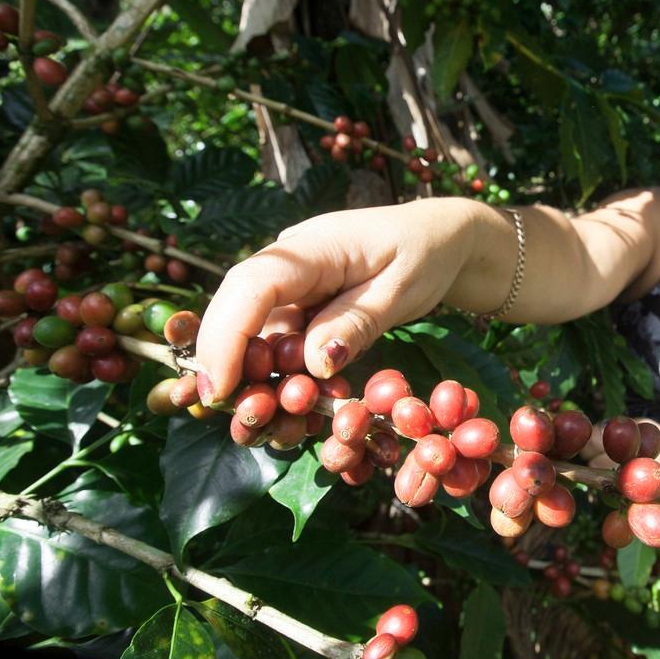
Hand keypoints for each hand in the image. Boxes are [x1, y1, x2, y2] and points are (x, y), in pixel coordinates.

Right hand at [195, 199, 476, 404]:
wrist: (440, 238)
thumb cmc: (425, 254)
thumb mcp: (400, 290)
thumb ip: (356, 323)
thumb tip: (312, 364)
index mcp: (313, 246)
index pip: (252, 286)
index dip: (227, 338)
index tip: (219, 389)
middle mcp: (290, 263)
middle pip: (237, 310)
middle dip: (228, 364)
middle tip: (239, 416)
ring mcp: (291, 284)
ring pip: (253, 332)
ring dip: (256, 378)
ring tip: (271, 420)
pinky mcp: (300, 305)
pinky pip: (277, 341)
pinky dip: (281, 375)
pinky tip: (294, 407)